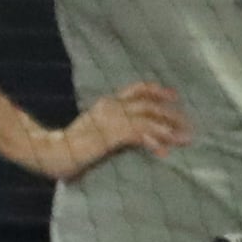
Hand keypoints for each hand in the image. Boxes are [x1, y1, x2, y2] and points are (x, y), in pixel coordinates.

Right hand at [32, 82, 186, 179]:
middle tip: (188, 126)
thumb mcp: (98, 129)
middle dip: (172, 115)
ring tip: (184, 139)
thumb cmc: (75, 144)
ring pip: (148, 118)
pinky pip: (138, 135)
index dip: (157, 90)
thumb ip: (117, 126)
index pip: (137, 90)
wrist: (53, 150)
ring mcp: (110, 119)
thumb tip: (140, 133)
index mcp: (108, 103)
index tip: (174, 96)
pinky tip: (163, 151)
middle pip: (149, 105)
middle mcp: (111, 106)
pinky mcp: (109, 134)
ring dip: (169, 129)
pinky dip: (154, 142)